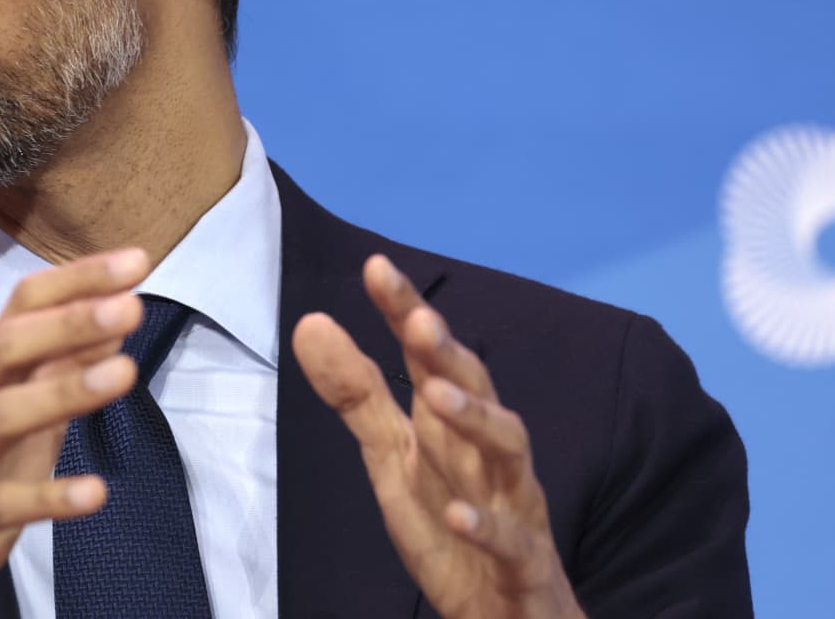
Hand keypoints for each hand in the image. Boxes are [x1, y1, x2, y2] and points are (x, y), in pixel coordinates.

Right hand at [0, 248, 149, 618]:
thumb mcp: (19, 435)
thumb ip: (56, 380)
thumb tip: (110, 323)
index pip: (19, 313)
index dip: (74, 282)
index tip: (134, 260)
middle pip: (4, 349)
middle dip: (68, 321)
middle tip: (131, 302)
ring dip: (63, 391)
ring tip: (123, 373)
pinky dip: (48, 497)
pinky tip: (95, 493)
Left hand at [293, 255, 583, 618]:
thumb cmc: (457, 531)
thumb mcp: (394, 461)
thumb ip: (356, 396)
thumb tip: (310, 322)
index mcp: (452, 429)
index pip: (430, 359)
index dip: (407, 312)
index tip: (376, 267)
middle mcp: (490, 457)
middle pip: (476, 392)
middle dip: (448, 355)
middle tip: (419, 318)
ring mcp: (513, 508)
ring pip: (510, 454)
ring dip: (477, 420)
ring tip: (437, 394)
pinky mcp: (525, 566)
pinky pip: (514, 544)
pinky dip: (488, 527)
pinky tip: (457, 514)